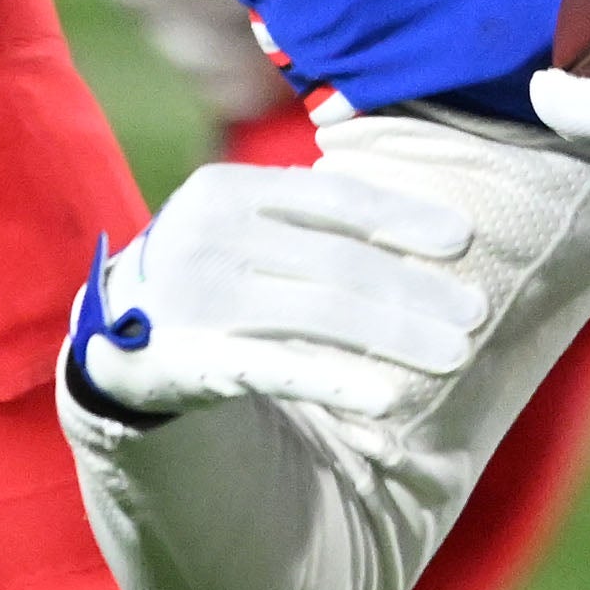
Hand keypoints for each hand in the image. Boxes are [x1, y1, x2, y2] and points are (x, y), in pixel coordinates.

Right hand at [61, 163, 482, 428]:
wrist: (112, 336)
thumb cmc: (207, 268)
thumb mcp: (241, 222)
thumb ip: (309, 213)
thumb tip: (422, 221)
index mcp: (226, 189)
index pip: (332, 198)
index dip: (402, 217)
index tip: (462, 238)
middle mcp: (208, 236)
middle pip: (338, 262)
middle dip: (416, 287)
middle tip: (476, 310)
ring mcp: (198, 299)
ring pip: (323, 316)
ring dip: (398, 336)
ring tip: (455, 353)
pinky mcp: (192, 361)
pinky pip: (279, 371)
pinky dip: (338, 383)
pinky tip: (387, 401)